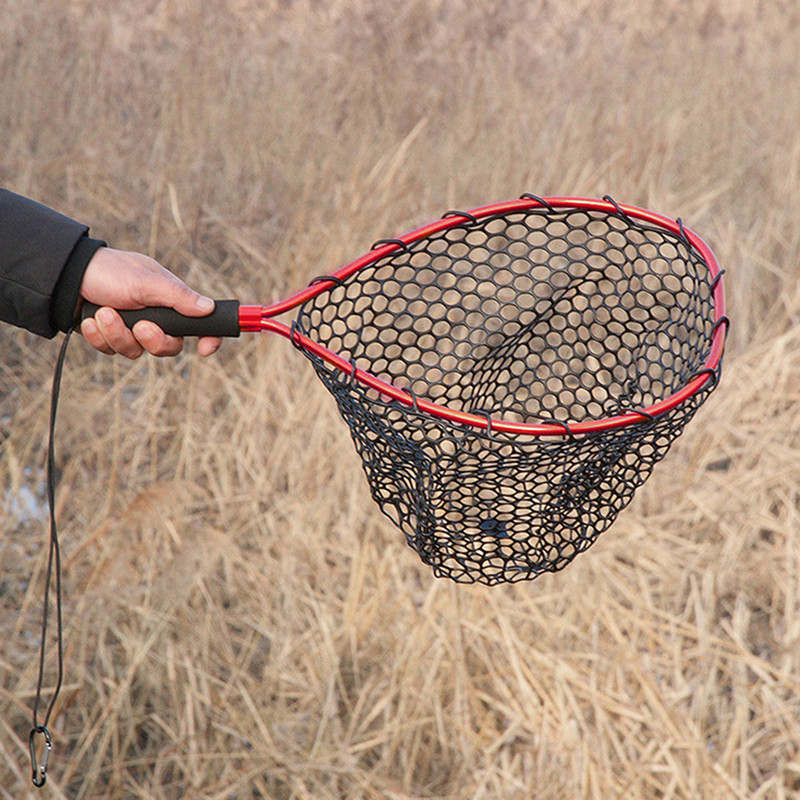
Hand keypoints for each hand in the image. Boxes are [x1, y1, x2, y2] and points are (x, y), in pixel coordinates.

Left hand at [78, 248, 221, 357]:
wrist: (66, 275)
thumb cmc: (110, 271)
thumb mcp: (147, 282)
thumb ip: (178, 297)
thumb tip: (209, 308)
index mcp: (170, 302)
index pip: (199, 324)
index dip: (208, 338)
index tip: (205, 349)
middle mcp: (155, 318)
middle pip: (168, 347)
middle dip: (153, 341)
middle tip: (140, 326)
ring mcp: (131, 329)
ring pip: (136, 352)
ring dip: (118, 334)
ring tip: (104, 313)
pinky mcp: (110, 337)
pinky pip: (111, 351)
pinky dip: (100, 336)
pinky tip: (91, 320)